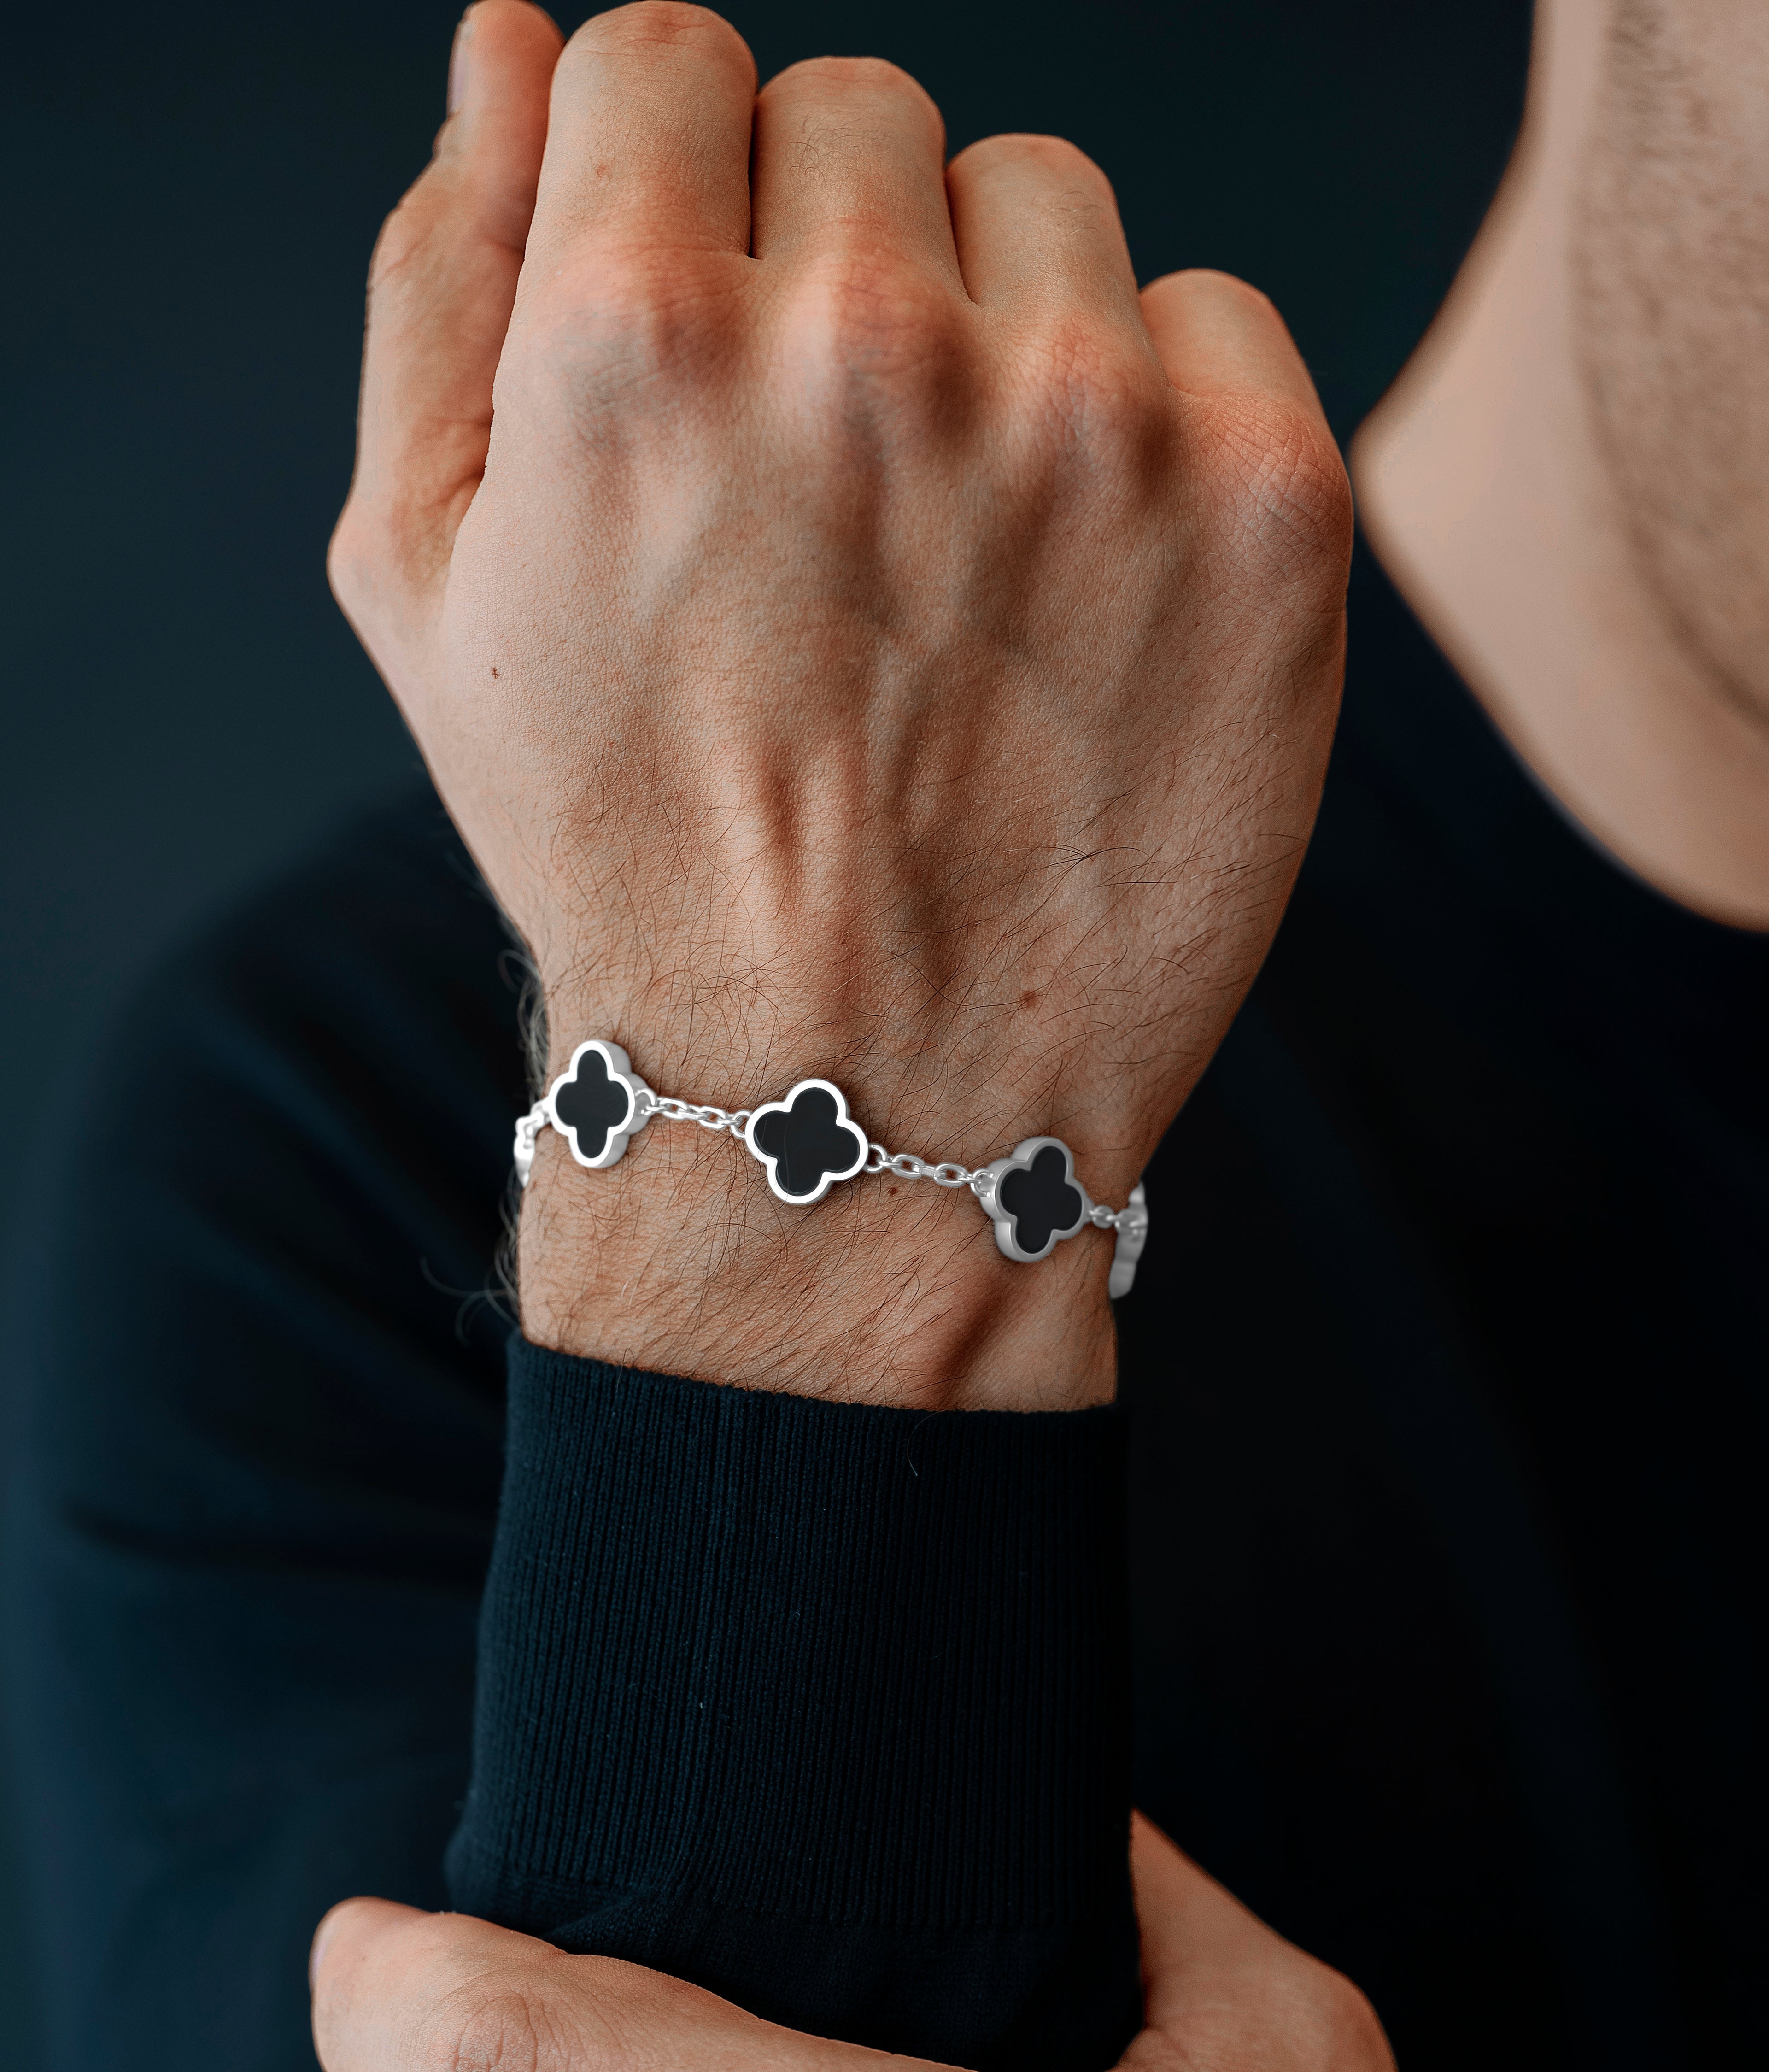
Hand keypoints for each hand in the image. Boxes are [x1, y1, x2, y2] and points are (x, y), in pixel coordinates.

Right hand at [331, 1, 1348, 1408]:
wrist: (849, 1106)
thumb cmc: (619, 853)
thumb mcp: (429, 585)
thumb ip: (445, 277)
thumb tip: (512, 41)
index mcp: (637, 334)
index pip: (667, 56)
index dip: (671, 188)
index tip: (701, 330)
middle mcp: (870, 340)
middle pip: (862, 113)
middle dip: (829, 262)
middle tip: (826, 495)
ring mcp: (1090, 419)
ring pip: (1043, 204)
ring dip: (994, 333)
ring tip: (951, 559)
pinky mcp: (1266, 506)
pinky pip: (1213, 318)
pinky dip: (1155, 421)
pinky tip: (1080, 589)